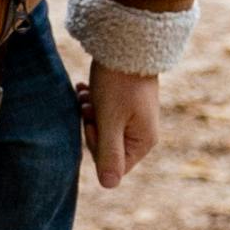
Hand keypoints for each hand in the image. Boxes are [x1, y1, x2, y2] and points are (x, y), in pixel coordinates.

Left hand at [84, 61, 161, 189]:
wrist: (128, 43)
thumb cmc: (118, 84)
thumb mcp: (110, 120)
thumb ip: (109, 154)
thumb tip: (108, 186)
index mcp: (143, 141)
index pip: (112, 165)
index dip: (96, 145)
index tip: (93, 122)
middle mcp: (143, 132)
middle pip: (106, 145)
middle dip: (92, 126)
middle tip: (89, 105)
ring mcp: (136, 117)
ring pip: (103, 127)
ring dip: (90, 112)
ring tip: (87, 94)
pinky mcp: (127, 103)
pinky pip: (106, 112)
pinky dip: (93, 102)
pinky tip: (85, 89)